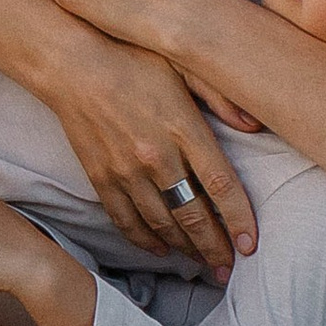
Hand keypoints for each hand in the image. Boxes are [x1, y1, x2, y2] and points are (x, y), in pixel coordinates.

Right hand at [28, 27, 255, 268]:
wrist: (70, 62)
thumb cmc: (132, 56)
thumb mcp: (183, 63)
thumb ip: (221, 93)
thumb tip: (255, 124)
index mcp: (183, 128)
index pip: (220, 185)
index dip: (238, 220)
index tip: (250, 245)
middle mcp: (156, 156)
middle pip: (192, 215)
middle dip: (214, 247)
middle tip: (229, 269)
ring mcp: (125, 171)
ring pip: (161, 224)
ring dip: (184, 249)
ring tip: (202, 264)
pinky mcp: (100, 177)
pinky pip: (125, 220)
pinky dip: (144, 240)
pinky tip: (160, 250)